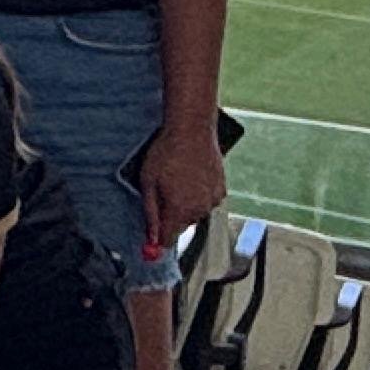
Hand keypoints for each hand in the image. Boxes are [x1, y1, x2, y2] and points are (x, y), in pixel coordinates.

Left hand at [140, 119, 227, 259]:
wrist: (192, 129)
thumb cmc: (167, 152)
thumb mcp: (148, 183)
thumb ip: (150, 214)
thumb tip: (150, 237)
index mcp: (179, 210)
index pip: (168, 240)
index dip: (157, 239)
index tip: (151, 238)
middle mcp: (199, 209)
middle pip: (181, 226)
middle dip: (170, 216)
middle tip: (161, 192)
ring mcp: (212, 200)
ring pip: (194, 213)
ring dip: (185, 204)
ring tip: (177, 179)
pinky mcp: (221, 189)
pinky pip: (206, 201)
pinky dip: (198, 194)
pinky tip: (191, 176)